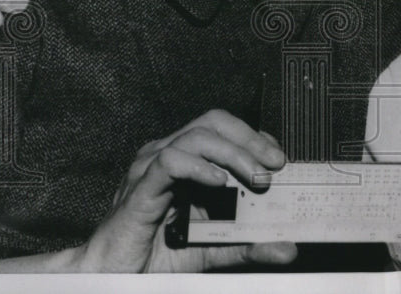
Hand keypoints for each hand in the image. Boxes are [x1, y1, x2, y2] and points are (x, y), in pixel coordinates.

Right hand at [76, 110, 296, 272]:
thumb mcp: (214, 248)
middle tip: (276, 163)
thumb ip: (249, 245)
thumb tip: (288, 248)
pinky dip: (199, 166)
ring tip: (256, 177)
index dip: (254, 137)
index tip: (279, 159)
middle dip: (250, 138)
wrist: (112, 278)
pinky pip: (171, 161)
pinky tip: (219, 182)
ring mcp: (151, 167)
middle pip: (213, 122)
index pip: (224, 130)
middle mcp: (167, 154)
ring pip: (197, 136)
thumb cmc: (156, 256)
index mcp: (185, 160)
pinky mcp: (140, 188)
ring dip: (233, 153)